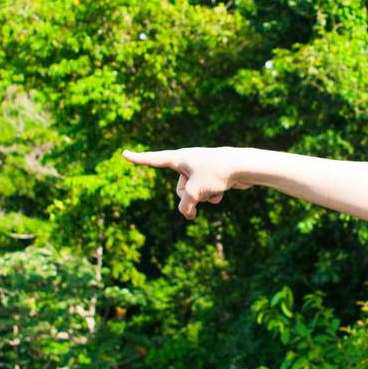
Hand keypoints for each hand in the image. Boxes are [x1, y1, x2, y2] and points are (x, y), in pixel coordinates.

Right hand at [122, 147, 245, 218]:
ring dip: (204, 197)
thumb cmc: (217, 172)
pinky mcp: (211, 178)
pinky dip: (213, 196)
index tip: (123, 154)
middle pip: (179, 189)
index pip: (153, 160)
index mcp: (179, 158)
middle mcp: (187, 163)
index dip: (137, 159)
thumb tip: (188, 214)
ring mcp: (200, 171)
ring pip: (193, 194)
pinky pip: (205, 194)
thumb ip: (185, 206)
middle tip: (204, 189)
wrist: (244, 166)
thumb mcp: (195, 192)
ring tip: (216, 187)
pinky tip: (224, 191)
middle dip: (190, 196)